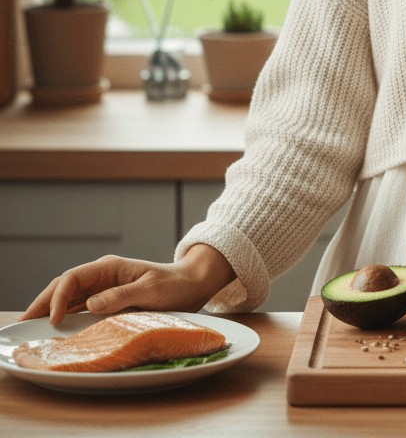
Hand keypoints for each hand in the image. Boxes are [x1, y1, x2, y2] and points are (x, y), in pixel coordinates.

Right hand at [18, 244, 235, 324]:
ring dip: (48, 311)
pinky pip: (78, 308)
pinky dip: (64, 318)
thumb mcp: (150, 290)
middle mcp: (102, 276)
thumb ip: (121, 296)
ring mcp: (103, 288)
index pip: (73, 277)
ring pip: (67, 298)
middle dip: (41, 303)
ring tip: (28, 330)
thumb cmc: (174, 285)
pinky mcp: (106, 301)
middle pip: (63, 286)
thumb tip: (91, 305)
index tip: (53, 320)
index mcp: (110, 267)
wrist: (191, 285)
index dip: (58, 297)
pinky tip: (52, 330)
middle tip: (21, 325)